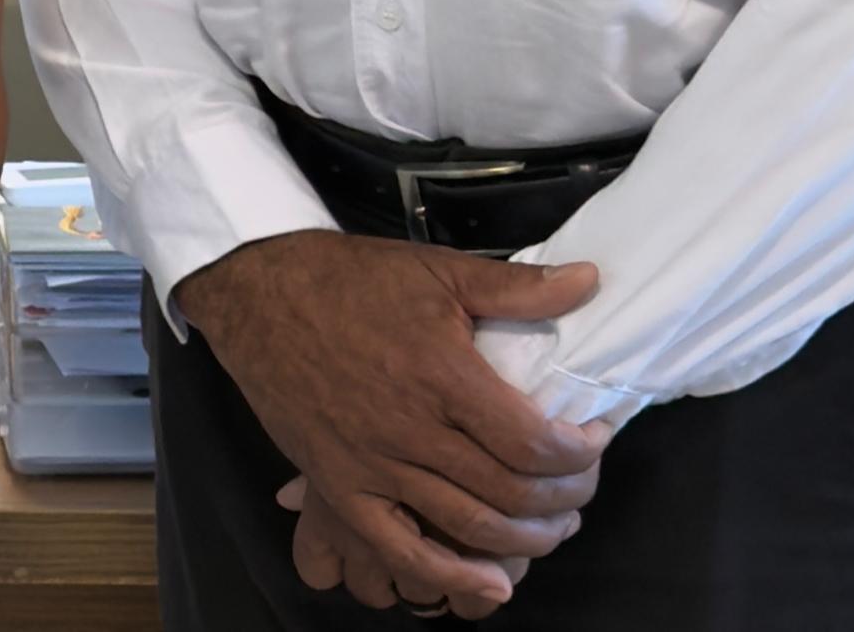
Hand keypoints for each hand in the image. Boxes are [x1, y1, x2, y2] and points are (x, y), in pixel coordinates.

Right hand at [172, 233, 612, 611]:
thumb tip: (591, 279)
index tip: (594, 441)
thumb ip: (518, 286)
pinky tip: (491, 583)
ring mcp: (373, 464)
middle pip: (511, 492)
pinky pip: (400, 549)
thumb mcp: (437, 271)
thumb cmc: (348, 280)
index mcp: (443, 375)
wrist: (258, 296)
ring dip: (526, 538)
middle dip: (566, 498)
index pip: (533, 442)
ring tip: (552, 525)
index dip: (579, 454)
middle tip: (582, 486)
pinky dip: (449, 575)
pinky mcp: (339, 485)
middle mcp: (411, 429)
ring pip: (468, 526)